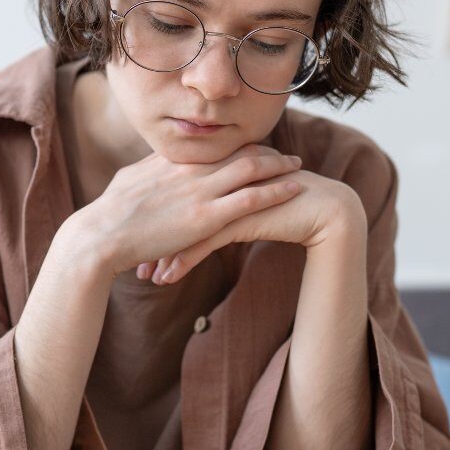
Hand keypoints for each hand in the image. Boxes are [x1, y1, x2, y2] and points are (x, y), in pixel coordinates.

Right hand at [80, 143, 304, 279]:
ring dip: (278, 165)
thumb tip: (155, 167)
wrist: (100, 236)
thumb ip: (148, 171)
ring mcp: (200, 191)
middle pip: (237, 150)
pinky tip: (295, 189)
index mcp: (171, 160)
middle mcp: (190, 168)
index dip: (237, 144)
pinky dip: (276, 191)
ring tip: (298, 165)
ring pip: (251, 168)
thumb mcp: (128, 182)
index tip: (253, 147)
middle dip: (265, 150)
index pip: (213, 145)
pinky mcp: (206, 217)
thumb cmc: (108, 216)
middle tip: (284, 153)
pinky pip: (251, 198)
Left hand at [138, 166, 366, 284]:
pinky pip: (201, 243)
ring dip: (160, 255)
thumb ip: (213, 190)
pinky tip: (167, 279)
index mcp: (209, 169)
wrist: (319, 206)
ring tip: (146, 276)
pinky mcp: (237, 219)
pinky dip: (181, 262)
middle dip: (146, 239)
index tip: (130, 237)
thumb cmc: (278, 199)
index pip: (167, 194)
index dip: (147, 218)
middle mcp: (212, 181)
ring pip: (179, 229)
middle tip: (131, 260)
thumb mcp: (237, 191)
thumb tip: (186, 204)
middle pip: (166, 211)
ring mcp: (224, 198)